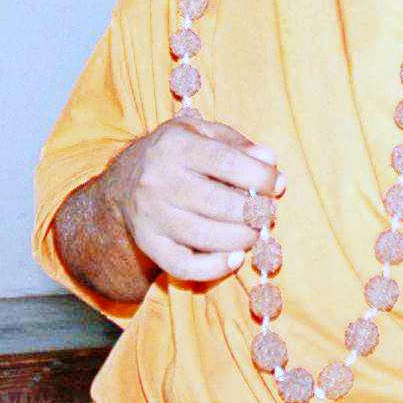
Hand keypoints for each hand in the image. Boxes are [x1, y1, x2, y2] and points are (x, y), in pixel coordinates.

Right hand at [101, 115, 281, 283]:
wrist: (124, 181)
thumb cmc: (176, 154)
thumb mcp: (203, 134)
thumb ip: (238, 145)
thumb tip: (268, 160)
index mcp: (175, 144)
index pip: (226, 162)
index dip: (260, 176)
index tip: (278, 184)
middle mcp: (158, 180)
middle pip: (218, 203)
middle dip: (254, 212)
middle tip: (267, 213)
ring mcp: (151, 215)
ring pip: (204, 236)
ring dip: (241, 239)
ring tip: (253, 232)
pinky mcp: (148, 244)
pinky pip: (183, 266)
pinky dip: (214, 268)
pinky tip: (234, 257)